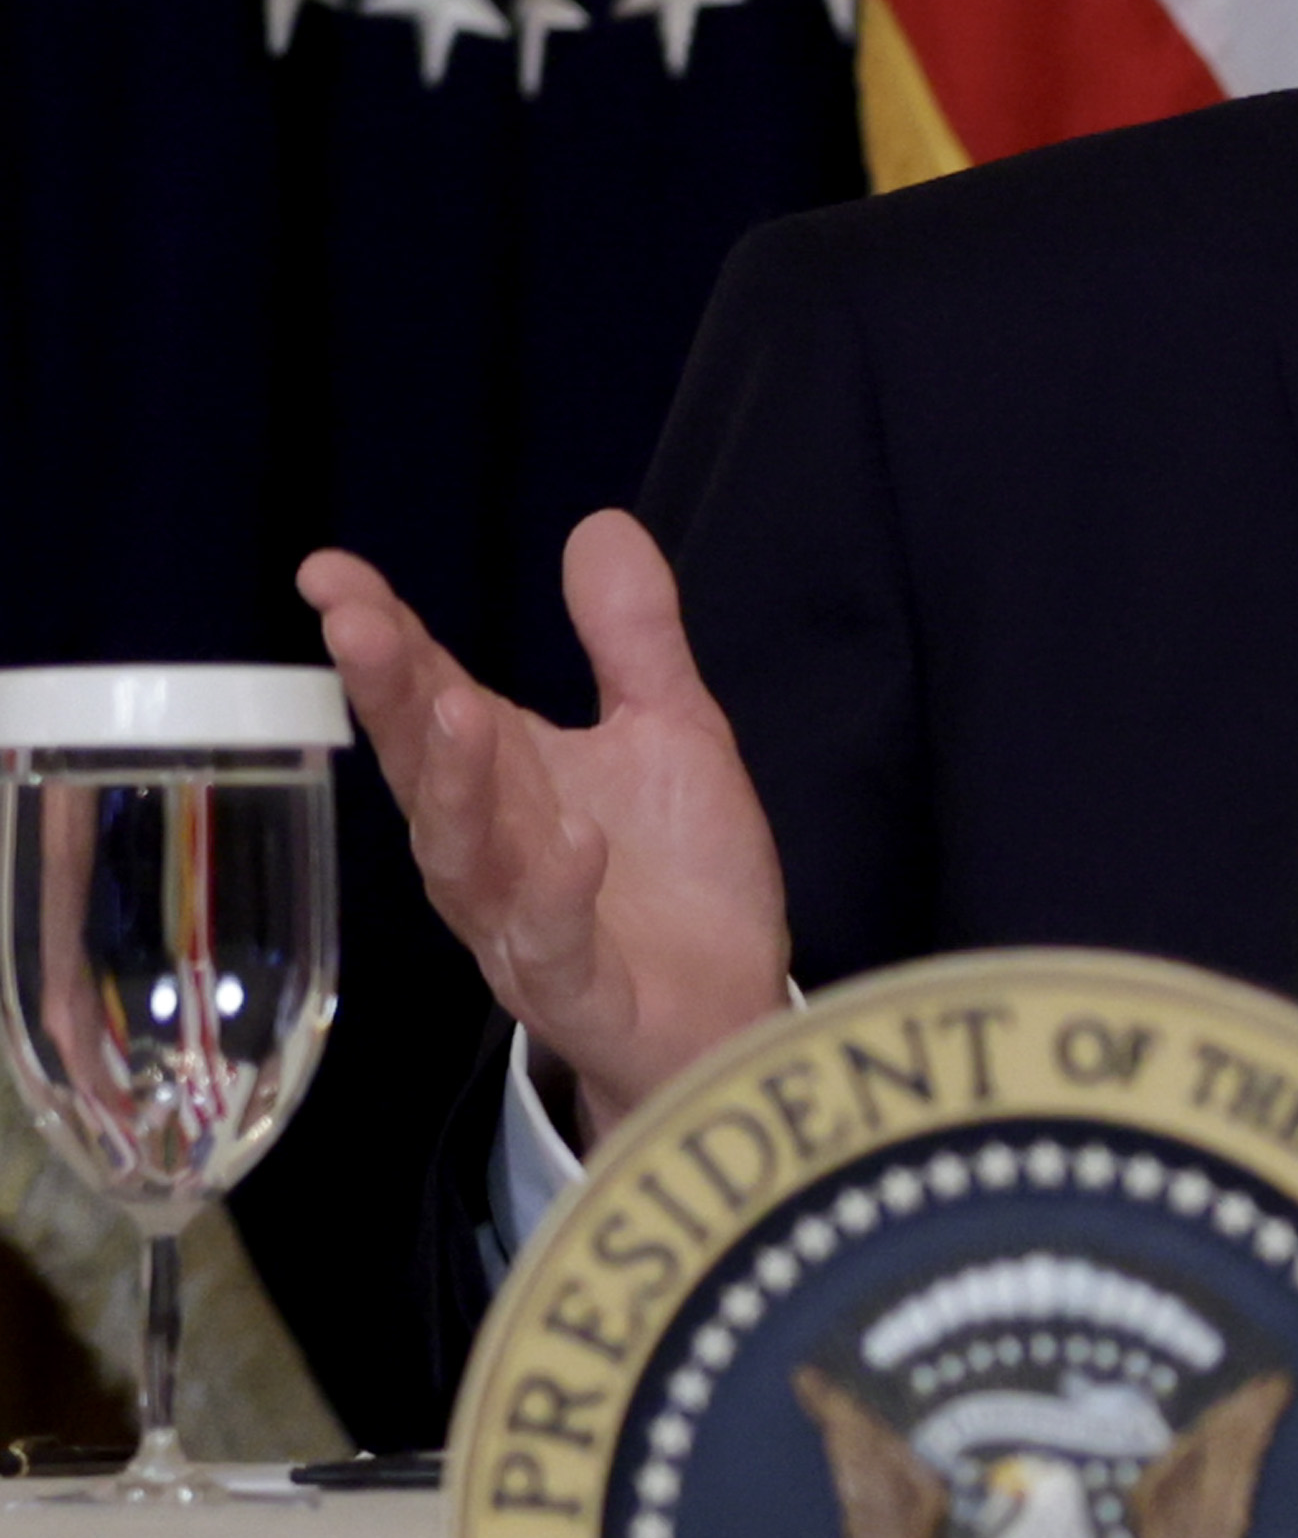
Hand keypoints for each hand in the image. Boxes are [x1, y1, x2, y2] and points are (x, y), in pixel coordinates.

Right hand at [296, 513, 792, 1145]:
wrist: (727, 1014)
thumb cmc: (680, 878)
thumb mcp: (670, 732)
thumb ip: (632, 637)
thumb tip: (598, 523)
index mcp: (506, 781)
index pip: (426, 696)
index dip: (381, 636)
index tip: (331, 573)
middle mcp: (491, 850)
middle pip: (424, 767)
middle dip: (389, 695)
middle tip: (362, 624)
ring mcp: (522, 923)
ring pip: (464, 856)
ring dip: (457, 786)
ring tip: (457, 709)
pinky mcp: (575, 988)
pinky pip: (549, 944)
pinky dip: (555, 894)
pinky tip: (575, 843)